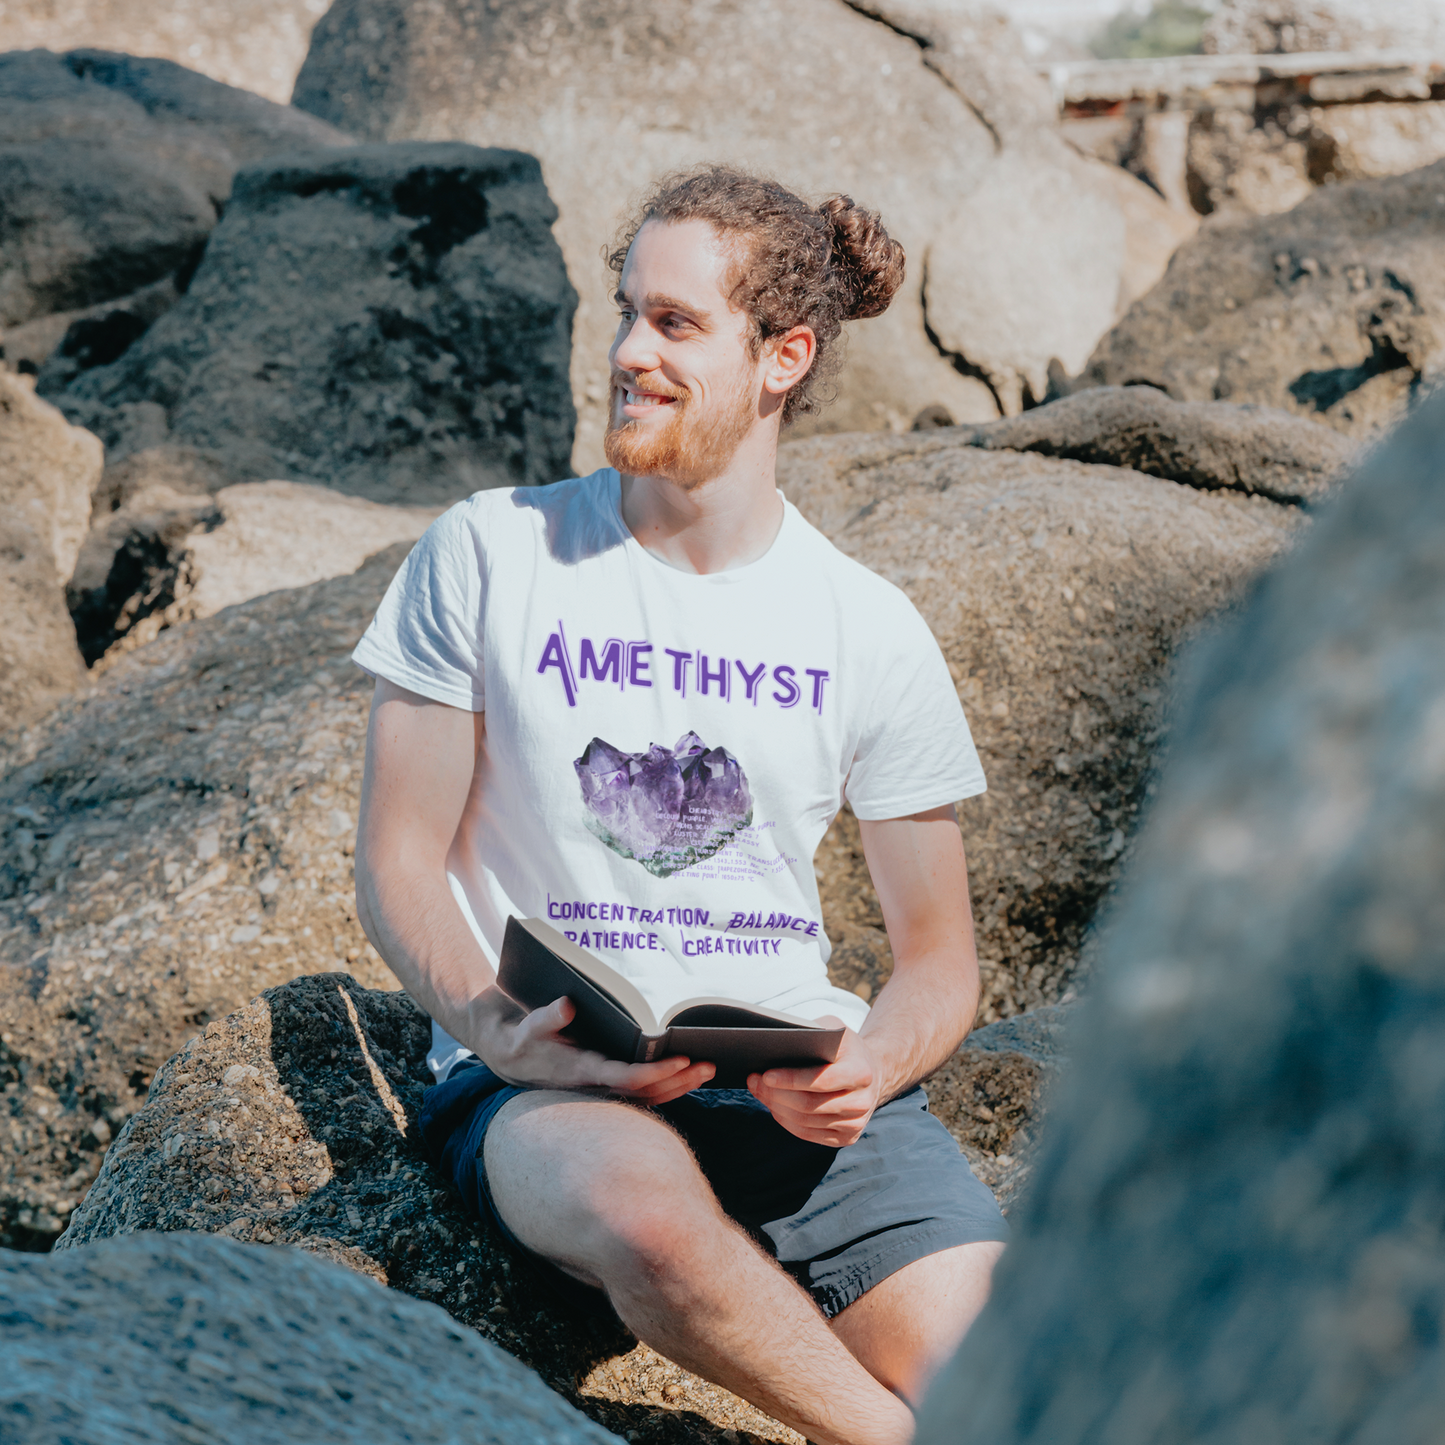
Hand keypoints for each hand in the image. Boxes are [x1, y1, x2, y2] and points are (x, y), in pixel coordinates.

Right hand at [472, 987, 713, 1102]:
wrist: (507, 1054)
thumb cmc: (521, 1037)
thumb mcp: (526, 1026)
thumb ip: (545, 1018)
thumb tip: (567, 1005)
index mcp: (581, 1072)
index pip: (626, 1079)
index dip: (656, 1072)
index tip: (682, 1058)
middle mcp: (595, 1086)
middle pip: (646, 1093)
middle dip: (679, 1081)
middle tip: (710, 1065)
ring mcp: (602, 1090)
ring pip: (648, 1097)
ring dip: (679, 1085)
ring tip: (708, 1069)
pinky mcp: (606, 1085)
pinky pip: (643, 1092)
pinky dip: (667, 1085)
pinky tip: (688, 1073)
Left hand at [747, 1019, 882, 1145]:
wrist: (871, 1070)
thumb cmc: (843, 1047)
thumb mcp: (832, 1029)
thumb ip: (810, 1033)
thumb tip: (774, 1042)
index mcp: (861, 1072)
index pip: (821, 1081)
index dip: (791, 1080)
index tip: (765, 1075)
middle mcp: (862, 1102)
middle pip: (809, 1105)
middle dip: (775, 1094)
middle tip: (753, 1080)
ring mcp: (856, 1124)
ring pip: (804, 1121)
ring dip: (776, 1106)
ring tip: (758, 1090)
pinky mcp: (847, 1137)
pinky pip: (807, 1134)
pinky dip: (785, 1119)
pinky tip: (773, 1104)